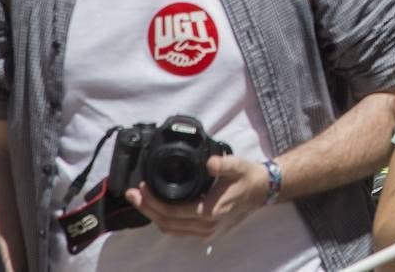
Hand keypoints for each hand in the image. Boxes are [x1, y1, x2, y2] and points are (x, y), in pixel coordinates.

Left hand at [125, 155, 267, 238]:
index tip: (141, 188)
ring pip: (171, 230)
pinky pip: (179, 230)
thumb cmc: (248, 177)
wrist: (262, 190)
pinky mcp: (206, 232)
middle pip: (167, 224)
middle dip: (147, 209)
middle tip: (132, 195)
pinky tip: (158, 208)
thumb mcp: (237, 165)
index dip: (154, 202)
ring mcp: (206, 232)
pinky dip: (165, 220)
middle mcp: (207, 226)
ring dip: (154, 216)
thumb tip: (209, 162)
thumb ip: (223, 164)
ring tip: (140, 200)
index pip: (174, 211)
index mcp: (211, 211)